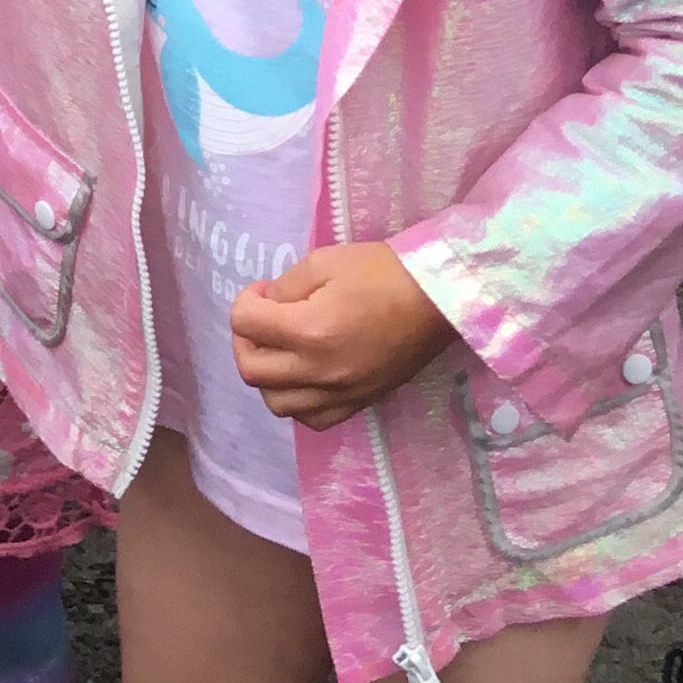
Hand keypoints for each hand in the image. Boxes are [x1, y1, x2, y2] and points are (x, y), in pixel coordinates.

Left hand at [230, 243, 454, 428]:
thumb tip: (268, 304)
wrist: (437, 299)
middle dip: (247, 340)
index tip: (267, 291)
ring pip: (276, 403)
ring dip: (268, 375)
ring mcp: (341, 393)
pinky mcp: (360, 402)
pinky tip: (307, 375)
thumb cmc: (382, 273)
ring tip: (284, 349)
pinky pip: (312, 419)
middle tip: (266, 319)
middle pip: (251, 370)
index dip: (247, 300)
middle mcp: (320, 370)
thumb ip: (286, 286)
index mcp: (309, 331)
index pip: (244, 323)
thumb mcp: (324, 262)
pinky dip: (298, 401)